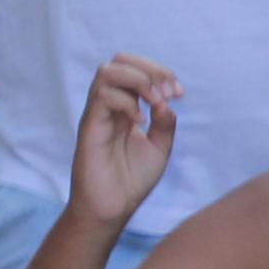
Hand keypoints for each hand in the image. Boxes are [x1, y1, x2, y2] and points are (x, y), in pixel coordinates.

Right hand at [68, 56, 179, 228]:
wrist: (112, 208)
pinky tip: (139, 122)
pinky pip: (102, 96)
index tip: (179, 93)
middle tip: (169, 92)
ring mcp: (98, 114)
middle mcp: (110, 106)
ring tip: (154, 102)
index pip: (136, 69)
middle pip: (120, 60)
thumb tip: (165, 100)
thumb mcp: (160, 146)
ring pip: (107, 71)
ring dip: (139, 80)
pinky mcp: (89, 126)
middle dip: (150, 69)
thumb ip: (164, 121)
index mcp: (126, 107)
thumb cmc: (132, 180)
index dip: (160, 72)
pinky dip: (127, 102)